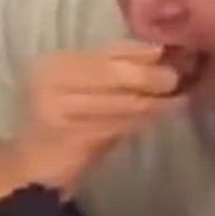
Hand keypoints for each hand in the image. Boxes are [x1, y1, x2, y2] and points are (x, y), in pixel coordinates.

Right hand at [19, 42, 184, 187]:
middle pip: (114, 73)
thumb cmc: (69, 123)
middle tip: (177, 79)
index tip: (169, 52)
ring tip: (178, 99)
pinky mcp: (71, 134)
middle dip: (151, 76)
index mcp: (56, 62)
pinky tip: (157, 117)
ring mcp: (57, 106)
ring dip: (154, 102)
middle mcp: (51, 78)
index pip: (105, 50)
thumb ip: (116, 70)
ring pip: (121, 101)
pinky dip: (141, 121)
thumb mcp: (88, 90)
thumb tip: (158, 52)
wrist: (36, 164)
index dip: (140, 52)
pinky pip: (118, 125)